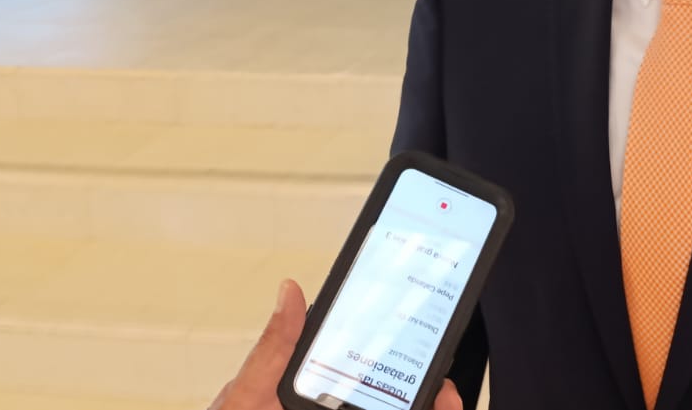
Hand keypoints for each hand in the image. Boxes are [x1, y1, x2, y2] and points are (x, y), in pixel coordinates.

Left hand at [207, 279, 463, 409]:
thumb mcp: (247, 399)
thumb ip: (274, 351)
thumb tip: (289, 292)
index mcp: (305, 400)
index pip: (357, 370)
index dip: (393, 355)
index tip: (415, 338)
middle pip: (389, 397)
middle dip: (424, 388)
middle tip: (442, 383)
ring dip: (431, 405)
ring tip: (444, 399)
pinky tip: (438, 408)